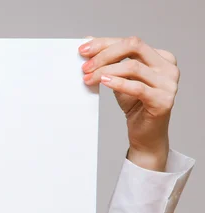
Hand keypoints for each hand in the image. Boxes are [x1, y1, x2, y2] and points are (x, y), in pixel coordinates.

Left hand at [80, 36, 179, 170]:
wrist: (145, 134)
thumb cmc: (134, 105)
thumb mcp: (119, 78)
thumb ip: (109, 59)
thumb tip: (88, 40)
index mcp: (161, 57)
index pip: (131, 42)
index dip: (105, 43)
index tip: (83, 49)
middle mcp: (169, 67)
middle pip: (134, 46)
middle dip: (104, 54)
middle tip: (85, 66)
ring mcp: (169, 83)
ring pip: (133, 67)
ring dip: (105, 71)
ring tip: (88, 78)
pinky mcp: (163, 100)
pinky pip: (137, 87)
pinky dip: (118, 83)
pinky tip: (103, 82)